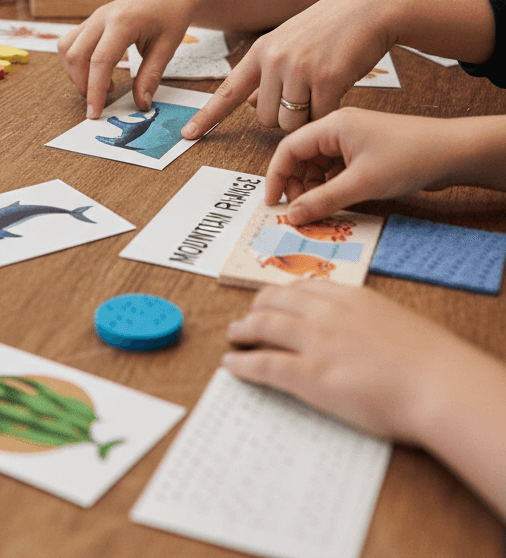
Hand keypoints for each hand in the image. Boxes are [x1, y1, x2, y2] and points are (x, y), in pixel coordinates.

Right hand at [58, 0, 193, 117]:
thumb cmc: (171, 17)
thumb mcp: (166, 48)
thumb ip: (150, 77)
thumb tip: (140, 104)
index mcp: (123, 22)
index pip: (100, 61)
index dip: (95, 90)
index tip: (95, 113)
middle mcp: (102, 17)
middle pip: (75, 55)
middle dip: (81, 84)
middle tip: (101, 101)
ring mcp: (94, 17)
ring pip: (66, 47)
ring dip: (75, 72)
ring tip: (100, 84)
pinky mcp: (91, 20)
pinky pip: (70, 41)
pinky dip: (76, 60)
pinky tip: (97, 69)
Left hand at [180, 0, 393, 139]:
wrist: (369, 6)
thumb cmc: (329, 28)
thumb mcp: (288, 43)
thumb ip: (267, 73)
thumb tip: (250, 105)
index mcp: (260, 51)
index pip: (227, 91)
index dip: (207, 116)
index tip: (188, 134)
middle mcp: (273, 60)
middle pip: (266, 119)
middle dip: (285, 117)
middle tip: (306, 94)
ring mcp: (298, 68)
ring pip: (291, 123)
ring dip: (307, 118)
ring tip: (322, 90)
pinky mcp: (326, 77)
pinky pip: (319, 118)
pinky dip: (329, 113)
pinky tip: (338, 89)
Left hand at [223, 280, 480, 443]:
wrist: (440, 385)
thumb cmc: (431, 362)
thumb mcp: (395, 322)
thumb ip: (369, 320)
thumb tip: (359, 332)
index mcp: (349, 297)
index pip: (305, 287)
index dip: (284, 295)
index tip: (275, 300)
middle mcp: (325, 313)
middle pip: (275, 300)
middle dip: (257, 307)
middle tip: (248, 317)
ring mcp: (315, 342)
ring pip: (263, 326)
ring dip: (242, 330)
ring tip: (234, 335)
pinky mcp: (310, 375)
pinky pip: (264, 364)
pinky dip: (242, 363)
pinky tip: (231, 366)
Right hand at [265, 108, 458, 223]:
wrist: (455, 152)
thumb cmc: (411, 157)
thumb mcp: (362, 183)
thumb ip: (323, 200)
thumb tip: (293, 216)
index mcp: (331, 125)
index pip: (288, 148)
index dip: (276, 176)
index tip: (272, 202)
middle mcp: (337, 129)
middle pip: (301, 157)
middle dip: (295, 184)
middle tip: (300, 211)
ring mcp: (351, 139)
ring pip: (317, 165)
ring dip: (313, 187)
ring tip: (320, 208)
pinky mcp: (364, 151)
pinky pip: (335, 169)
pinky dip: (330, 186)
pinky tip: (337, 200)